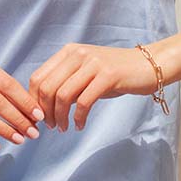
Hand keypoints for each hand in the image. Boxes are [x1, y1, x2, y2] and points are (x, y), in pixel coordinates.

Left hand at [28, 43, 158, 131]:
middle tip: (50, 126)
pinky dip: (78, 118)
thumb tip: (42, 106)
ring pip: (63, 95)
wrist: (146, 65)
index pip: (38, 77)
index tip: (38, 117)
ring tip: (63, 128)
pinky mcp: (108, 76)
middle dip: (45, 112)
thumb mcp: (85, 73)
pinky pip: (84, 102)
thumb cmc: (114, 74)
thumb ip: (66, 83)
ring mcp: (93, 64)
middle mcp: (78, 54)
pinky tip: (80, 125)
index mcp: (68, 52)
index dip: (33, 101)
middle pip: (47, 87)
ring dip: (59, 117)